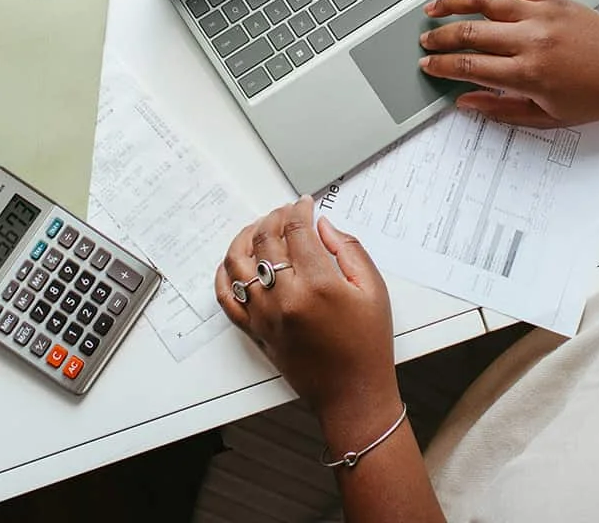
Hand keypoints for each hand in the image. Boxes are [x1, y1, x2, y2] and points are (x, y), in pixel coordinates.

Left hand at [216, 197, 398, 423]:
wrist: (353, 394)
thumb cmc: (368, 344)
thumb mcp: (373, 289)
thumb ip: (348, 249)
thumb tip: (323, 226)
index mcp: (318, 285)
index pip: (297, 230)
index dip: (299, 210)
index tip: (305, 203)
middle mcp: (285, 298)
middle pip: (265, 241)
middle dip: (274, 217)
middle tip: (286, 211)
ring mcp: (265, 316)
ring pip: (238, 263)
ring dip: (246, 237)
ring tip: (259, 228)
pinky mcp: (255, 331)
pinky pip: (226, 298)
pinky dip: (224, 275)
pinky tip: (235, 261)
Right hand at [418, 0, 598, 126]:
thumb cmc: (597, 97)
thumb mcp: (548, 118)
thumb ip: (502, 110)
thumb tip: (466, 102)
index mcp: (528, 74)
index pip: (469, 66)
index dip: (441, 66)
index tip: (427, 65)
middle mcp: (531, 40)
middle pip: (469, 32)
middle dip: (440, 37)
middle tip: (425, 41)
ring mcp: (541, 14)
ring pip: (485, 0)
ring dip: (454, 2)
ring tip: (434, 7)